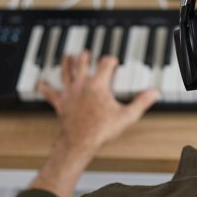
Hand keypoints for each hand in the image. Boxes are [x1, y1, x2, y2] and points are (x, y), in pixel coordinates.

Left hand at [39, 52, 159, 152]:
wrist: (79, 143)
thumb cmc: (100, 130)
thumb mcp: (127, 116)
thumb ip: (141, 102)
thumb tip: (154, 93)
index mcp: (98, 85)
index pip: (105, 64)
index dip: (110, 60)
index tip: (113, 61)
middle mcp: (82, 86)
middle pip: (81, 64)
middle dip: (84, 57)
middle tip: (86, 53)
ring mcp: (70, 94)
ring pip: (66, 73)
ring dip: (66, 64)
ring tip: (66, 57)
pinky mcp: (61, 104)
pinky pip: (51, 93)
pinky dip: (46, 87)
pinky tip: (41, 83)